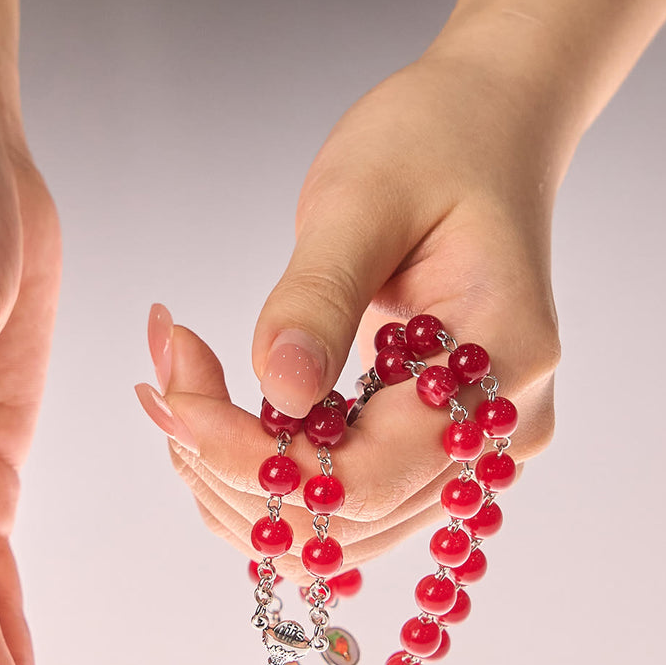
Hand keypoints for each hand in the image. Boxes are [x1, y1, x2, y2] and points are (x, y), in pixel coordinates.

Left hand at [136, 46, 560, 576]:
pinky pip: (334, 502)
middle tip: (164, 380)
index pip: (365, 480)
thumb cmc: (431, 143)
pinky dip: (258, 473)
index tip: (173, 399)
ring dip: (235, 479)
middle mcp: (495, 434)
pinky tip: (212, 412)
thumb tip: (279, 390)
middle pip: (343, 523)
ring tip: (180, 385)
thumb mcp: (362, 200)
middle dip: (230, 468)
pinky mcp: (425, 446)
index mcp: (500, 366)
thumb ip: (318, 299)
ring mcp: (465, 450)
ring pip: (331, 533)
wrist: (483, 130)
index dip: (253, 462)